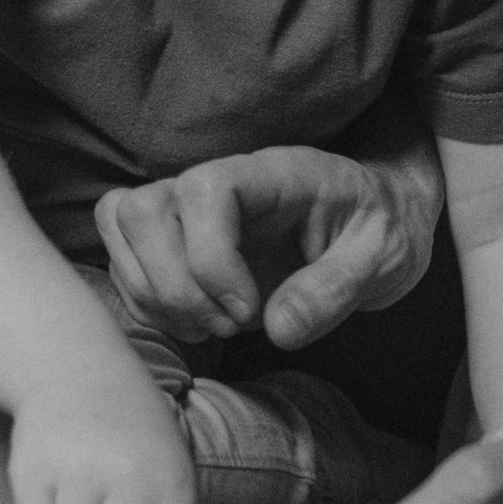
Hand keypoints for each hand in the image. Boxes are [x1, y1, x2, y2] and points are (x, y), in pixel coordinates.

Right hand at [94, 141, 443, 353]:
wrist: (377, 221)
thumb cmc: (381, 229)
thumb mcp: (383, 260)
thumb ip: (335, 290)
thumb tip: (279, 329)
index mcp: (274, 174)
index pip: (204, 190)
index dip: (210, 258)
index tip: (250, 310)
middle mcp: (219, 181)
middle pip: (142, 209)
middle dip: (174, 284)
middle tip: (228, 324)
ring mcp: (189, 207)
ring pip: (119, 226)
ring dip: (153, 293)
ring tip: (210, 325)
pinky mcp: (174, 235)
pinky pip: (123, 256)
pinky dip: (145, 301)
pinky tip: (194, 323)